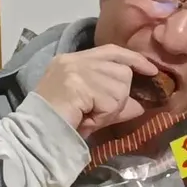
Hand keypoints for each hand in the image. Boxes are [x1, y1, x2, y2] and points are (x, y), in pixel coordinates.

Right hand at [33, 45, 157, 137]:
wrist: (35, 135)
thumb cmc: (61, 124)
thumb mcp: (92, 108)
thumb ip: (115, 102)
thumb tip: (141, 104)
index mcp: (72, 61)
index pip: (112, 51)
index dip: (133, 59)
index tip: (151, 69)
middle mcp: (73, 60)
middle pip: (120, 70)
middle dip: (119, 95)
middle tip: (97, 112)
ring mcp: (75, 69)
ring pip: (119, 86)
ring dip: (111, 107)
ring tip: (89, 116)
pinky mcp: (77, 83)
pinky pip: (110, 100)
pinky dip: (104, 114)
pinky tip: (87, 118)